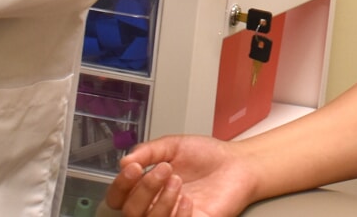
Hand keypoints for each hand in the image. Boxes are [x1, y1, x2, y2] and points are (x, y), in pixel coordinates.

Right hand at [106, 135, 256, 216]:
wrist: (237, 163)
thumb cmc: (207, 156)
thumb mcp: (173, 145)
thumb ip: (148, 151)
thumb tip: (124, 160)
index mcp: (146, 187)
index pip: (119, 196)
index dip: (121, 184)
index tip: (132, 167)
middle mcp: (155, 204)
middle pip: (130, 211)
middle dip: (143, 189)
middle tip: (163, 170)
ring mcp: (172, 216)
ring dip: (160, 201)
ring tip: (177, 179)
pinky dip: (178, 213)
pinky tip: (188, 198)